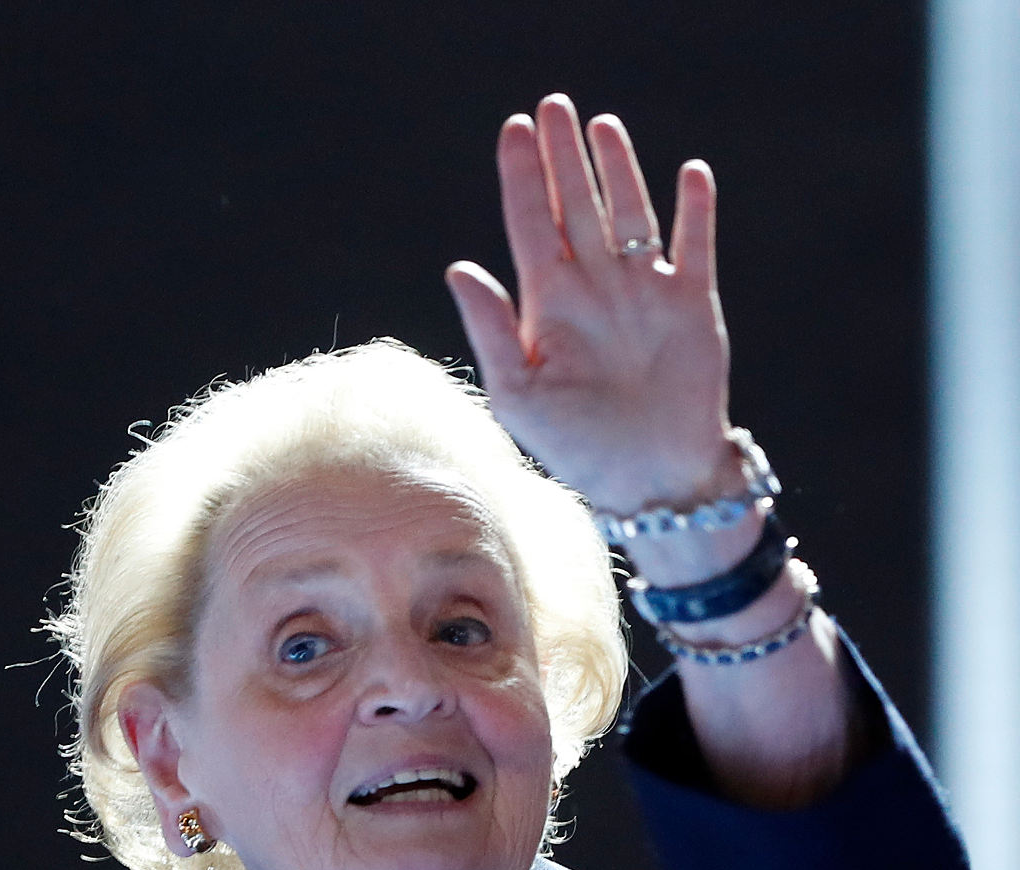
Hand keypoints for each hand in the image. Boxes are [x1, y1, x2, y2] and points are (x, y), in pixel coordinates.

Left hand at [446, 95, 738, 515]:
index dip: (522, 177)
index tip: (514, 131)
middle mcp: (595, 288)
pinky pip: (694, 245)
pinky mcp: (692, 305)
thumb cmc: (576, 449)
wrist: (649, 482)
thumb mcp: (519, 394)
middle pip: (577, 204)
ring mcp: (645, 293)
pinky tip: (689, 174)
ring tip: (601, 126)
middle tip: (552, 105)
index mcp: (549, 305)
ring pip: (630, 212)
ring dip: (618, 169)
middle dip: (564, 156)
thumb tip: (457, 268)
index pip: (530, 224)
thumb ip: (491, 329)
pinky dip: (694, 210)